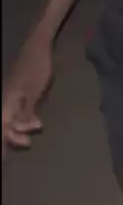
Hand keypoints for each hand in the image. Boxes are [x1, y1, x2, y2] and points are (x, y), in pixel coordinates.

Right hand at [2, 35, 52, 159]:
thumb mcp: (33, 92)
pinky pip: (18, 109)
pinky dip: (24, 118)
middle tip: (26, 144)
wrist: (38, 45)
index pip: (2, 127)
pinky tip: (33, 122)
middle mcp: (6, 98)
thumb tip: (16, 130)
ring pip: (11, 116)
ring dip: (20, 128)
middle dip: (12, 136)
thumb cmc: (37, 68)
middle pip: (5, 123)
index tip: (4, 159)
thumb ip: (25, 113)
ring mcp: (12, 94)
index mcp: (6, 100)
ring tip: (30, 135)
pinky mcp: (19, 90)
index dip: (2, 142)